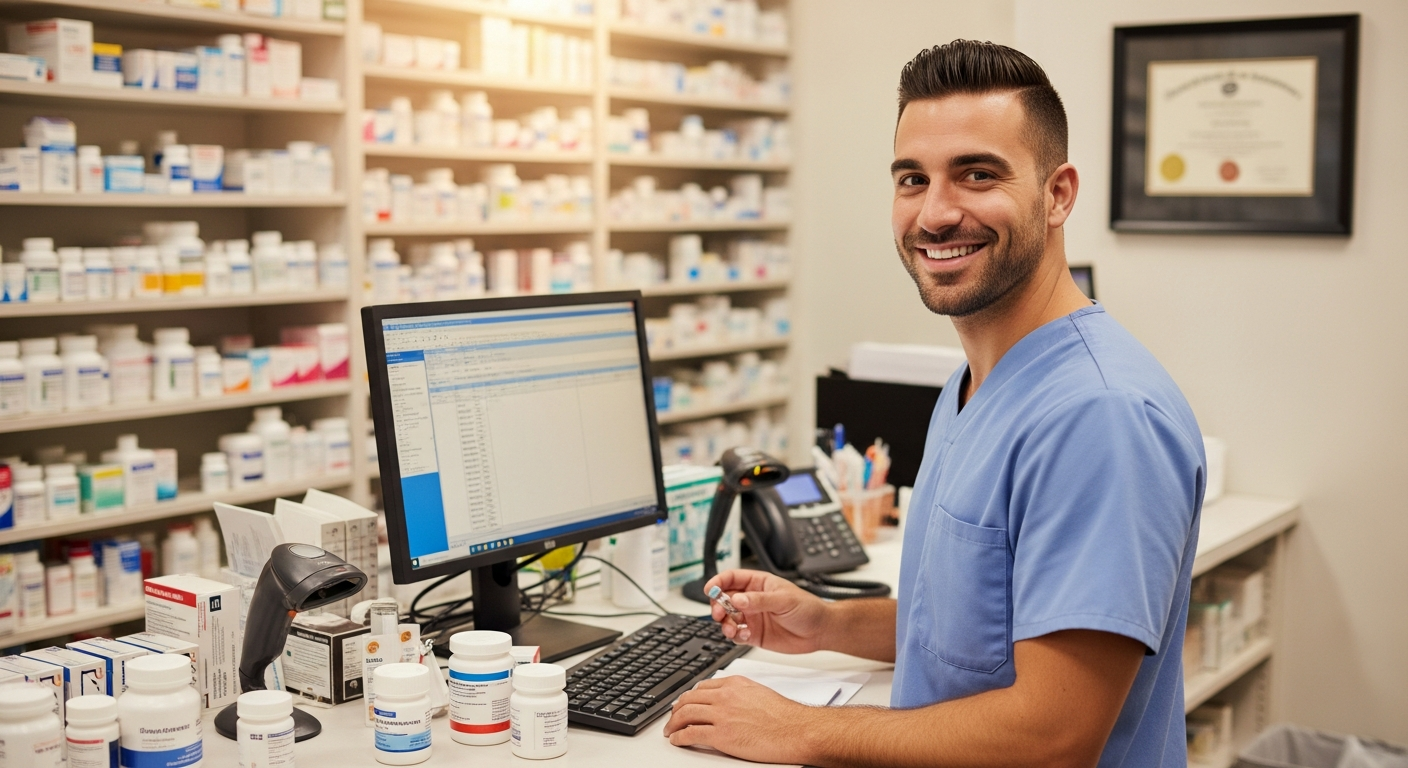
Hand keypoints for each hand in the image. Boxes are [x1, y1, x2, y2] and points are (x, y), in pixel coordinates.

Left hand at [663, 676, 815, 762]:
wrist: (795, 729)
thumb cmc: (784, 716)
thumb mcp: (759, 693)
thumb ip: (740, 694)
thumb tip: (730, 703)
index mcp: (734, 684)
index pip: (702, 687)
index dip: (689, 696)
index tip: (685, 702)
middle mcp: (725, 696)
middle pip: (689, 699)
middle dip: (676, 709)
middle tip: (672, 717)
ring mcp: (721, 714)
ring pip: (685, 714)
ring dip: (673, 723)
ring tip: (670, 730)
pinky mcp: (721, 734)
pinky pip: (691, 733)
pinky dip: (679, 737)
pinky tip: (677, 740)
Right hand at [705, 569, 829, 652]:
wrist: (819, 631)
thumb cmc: (807, 608)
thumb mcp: (784, 600)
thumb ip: (759, 600)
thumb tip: (737, 600)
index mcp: (758, 584)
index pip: (731, 578)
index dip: (718, 582)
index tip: (710, 590)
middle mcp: (751, 600)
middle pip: (724, 599)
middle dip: (718, 606)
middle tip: (719, 614)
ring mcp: (751, 617)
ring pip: (727, 619)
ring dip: (724, 624)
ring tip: (731, 629)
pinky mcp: (754, 634)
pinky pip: (736, 635)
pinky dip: (735, 636)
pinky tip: (744, 636)